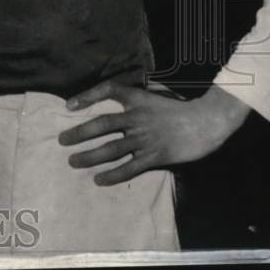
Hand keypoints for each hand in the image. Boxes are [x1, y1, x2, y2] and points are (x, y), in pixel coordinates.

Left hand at [58, 82, 250, 185]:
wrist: (207, 122)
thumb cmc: (179, 110)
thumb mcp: (154, 98)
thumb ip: (134, 102)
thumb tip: (112, 108)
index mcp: (137, 100)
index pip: (109, 90)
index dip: (88, 95)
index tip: (69, 105)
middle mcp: (137, 118)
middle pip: (102, 124)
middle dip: (79, 133)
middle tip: (62, 141)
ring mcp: (145, 138)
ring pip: (111, 148)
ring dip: (90, 156)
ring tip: (73, 162)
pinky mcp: (155, 156)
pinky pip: (130, 167)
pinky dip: (113, 174)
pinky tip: (99, 179)